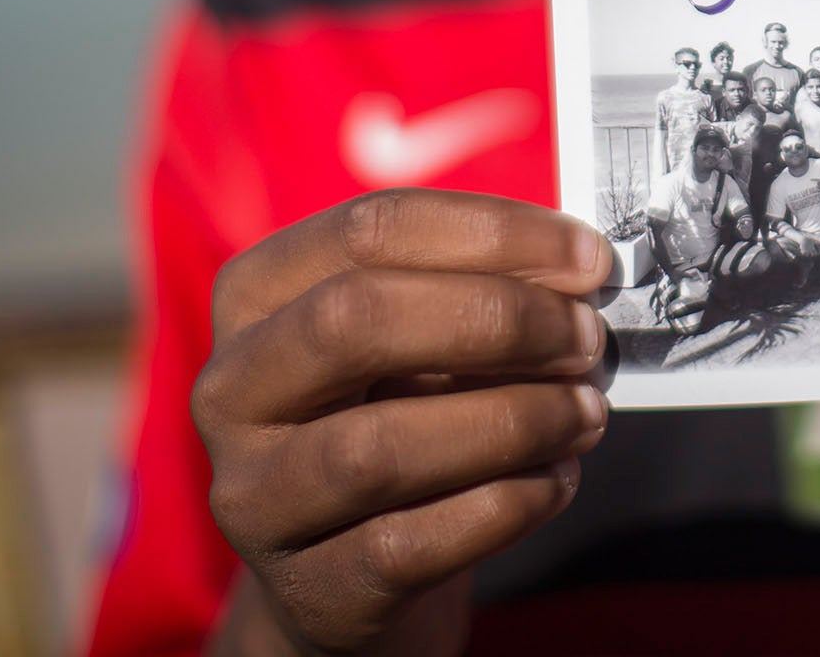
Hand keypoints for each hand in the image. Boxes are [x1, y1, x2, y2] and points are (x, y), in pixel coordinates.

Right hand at [194, 190, 611, 655]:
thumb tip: (581, 267)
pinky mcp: (308, 590)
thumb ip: (480, 285)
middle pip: (357, 320)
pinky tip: (557, 478)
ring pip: (378, 447)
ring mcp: (256, 496)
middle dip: (498, 320)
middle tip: (587, 337)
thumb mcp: (420, 333)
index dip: (494, 233)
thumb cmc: (398, 411)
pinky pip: (412, 543)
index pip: (370, 229)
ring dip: (513, 421)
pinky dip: (506, 504)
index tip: (587, 256)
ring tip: (586, 412)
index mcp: (256, 293)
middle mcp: (232, 389)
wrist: (349, 569)